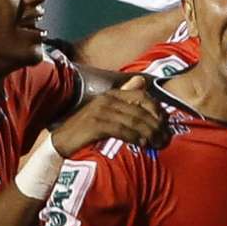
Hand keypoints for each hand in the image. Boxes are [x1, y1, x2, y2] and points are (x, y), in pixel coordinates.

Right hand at [51, 77, 166, 156]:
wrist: (60, 144)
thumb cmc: (85, 132)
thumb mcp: (106, 114)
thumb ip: (124, 100)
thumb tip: (141, 81)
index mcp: (112, 95)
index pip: (142, 97)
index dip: (157, 110)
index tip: (165, 124)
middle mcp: (107, 99)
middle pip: (140, 110)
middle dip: (156, 125)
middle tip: (165, 138)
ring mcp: (100, 111)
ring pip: (134, 120)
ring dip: (149, 133)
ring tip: (158, 144)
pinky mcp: (95, 124)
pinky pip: (122, 130)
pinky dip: (135, 137)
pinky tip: (142, 144)